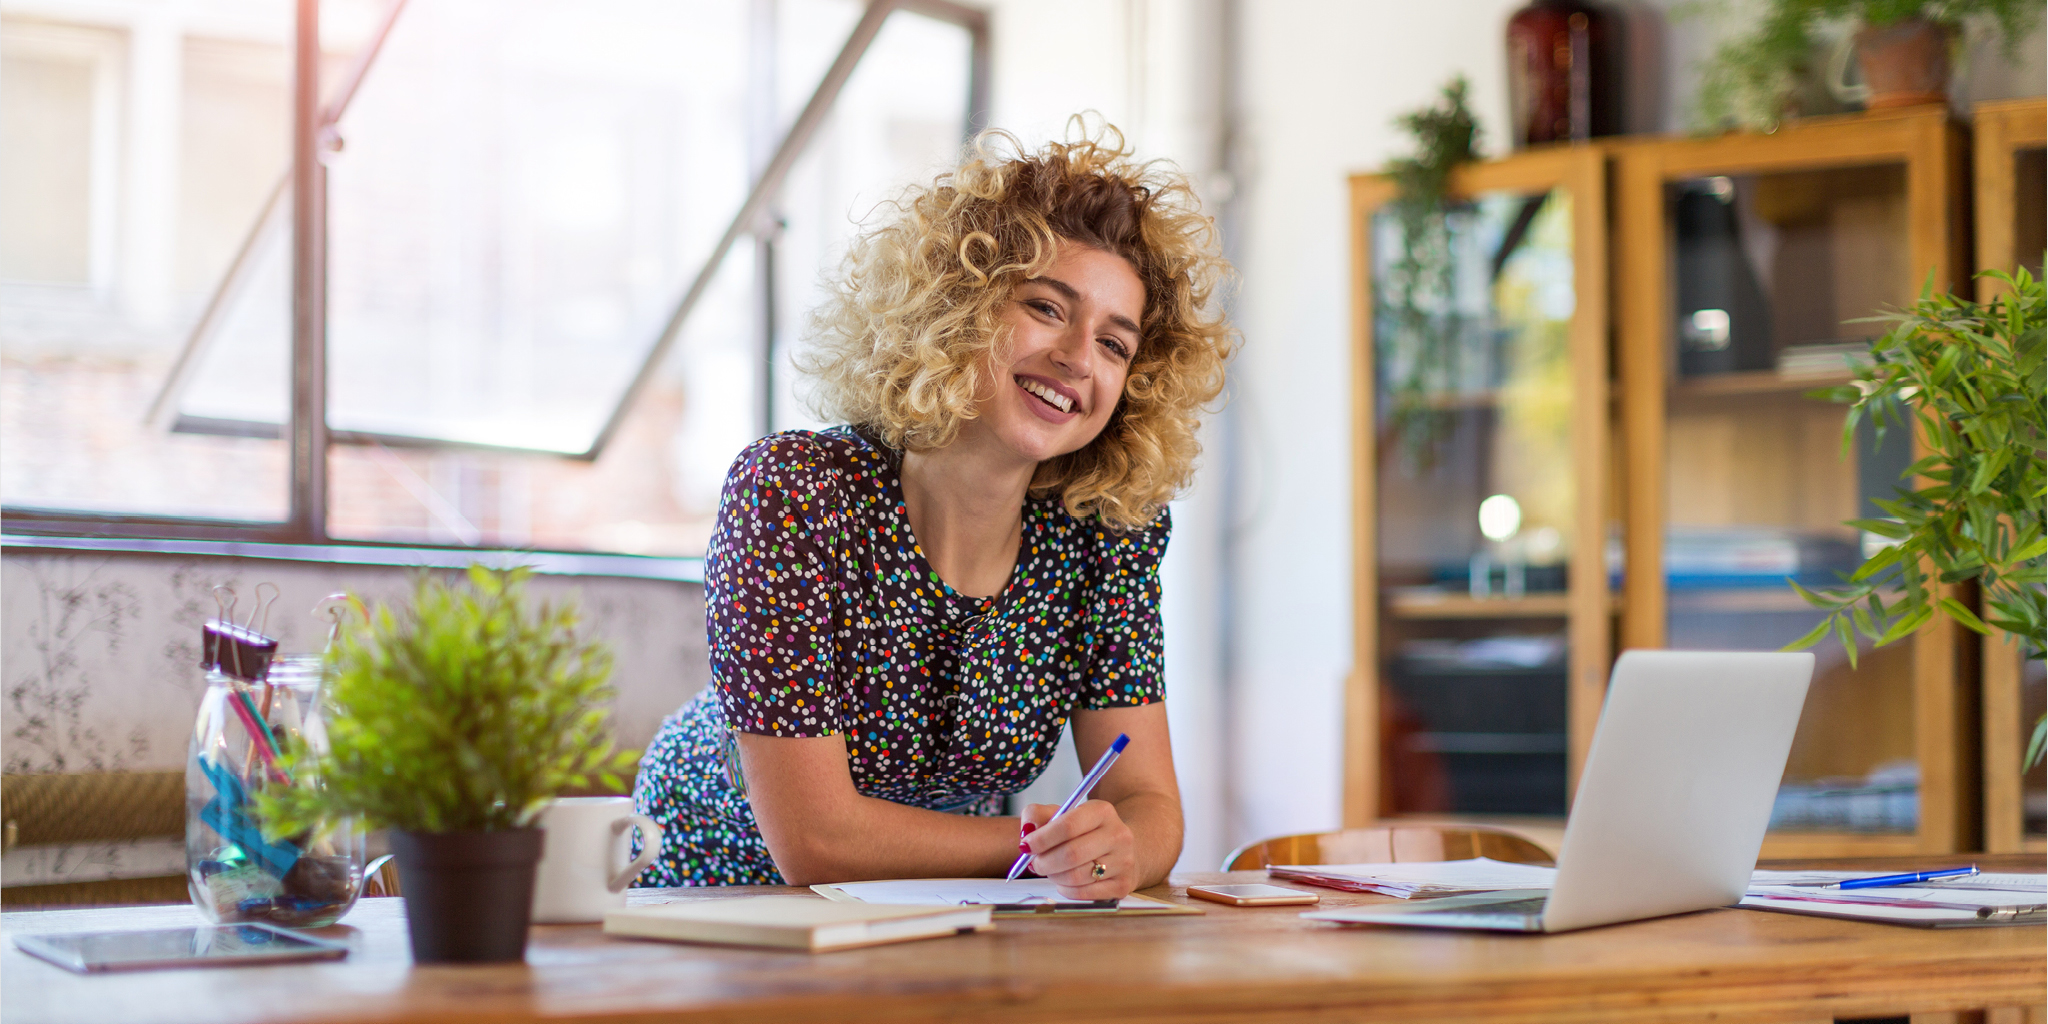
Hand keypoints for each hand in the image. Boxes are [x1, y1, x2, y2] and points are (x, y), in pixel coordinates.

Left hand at [1018, 800, 1137, 898]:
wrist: (1117, 847)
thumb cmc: (1083, 831)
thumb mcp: (1062, 814)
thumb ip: (1037, 816)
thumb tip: (1027, 833)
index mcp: (1102, 811)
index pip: (1068, 825)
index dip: (1042, 839)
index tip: (1026, 846)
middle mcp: (1118, 835)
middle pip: (1072, 854)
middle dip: (1045, 862)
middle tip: (1034, 863)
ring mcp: (1124, 861)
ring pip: (1077, 877)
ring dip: (1054, 876)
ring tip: (1051, 870)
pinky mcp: (1123, 884)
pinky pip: (1085, 893)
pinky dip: (1067, 890)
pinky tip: (1064, 881)